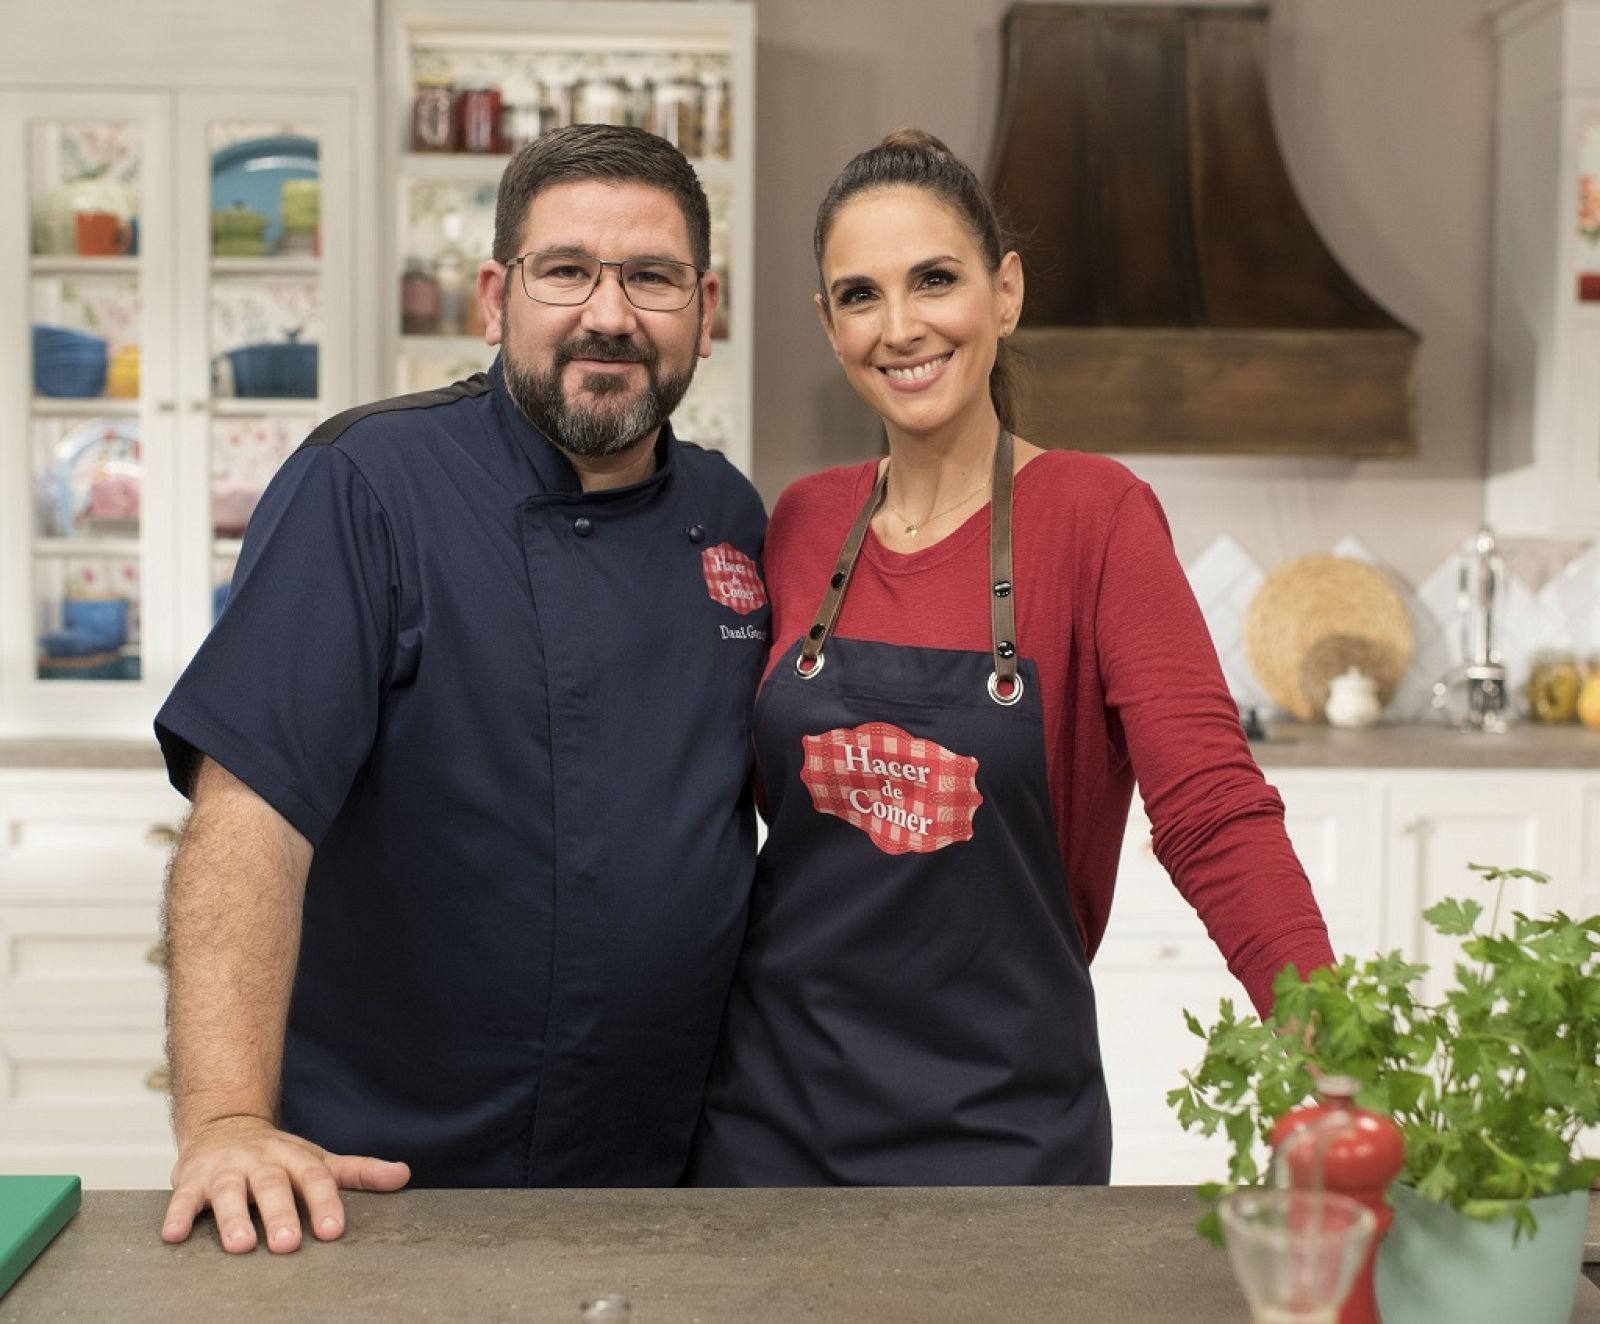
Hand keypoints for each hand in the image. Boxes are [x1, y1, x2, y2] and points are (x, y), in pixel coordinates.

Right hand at [161, 1114, 410, 1253]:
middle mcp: (260, 1161)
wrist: (224, 1124)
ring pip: (229, 1191)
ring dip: (232, 1218)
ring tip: (239, 1245)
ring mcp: (225, 1169)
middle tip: (287, 1244)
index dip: (325, 1203)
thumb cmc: (276, 1155)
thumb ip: (357, 1171)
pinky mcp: (191, 1179)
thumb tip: (403, 1175)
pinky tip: (174, 1235)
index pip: (315, 1178)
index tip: (333, 1230)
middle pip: (272, 1186)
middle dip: (280, 1214)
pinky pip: (183, 1197)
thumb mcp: (317, 1159)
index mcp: (294, 1158)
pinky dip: (177, 1215)